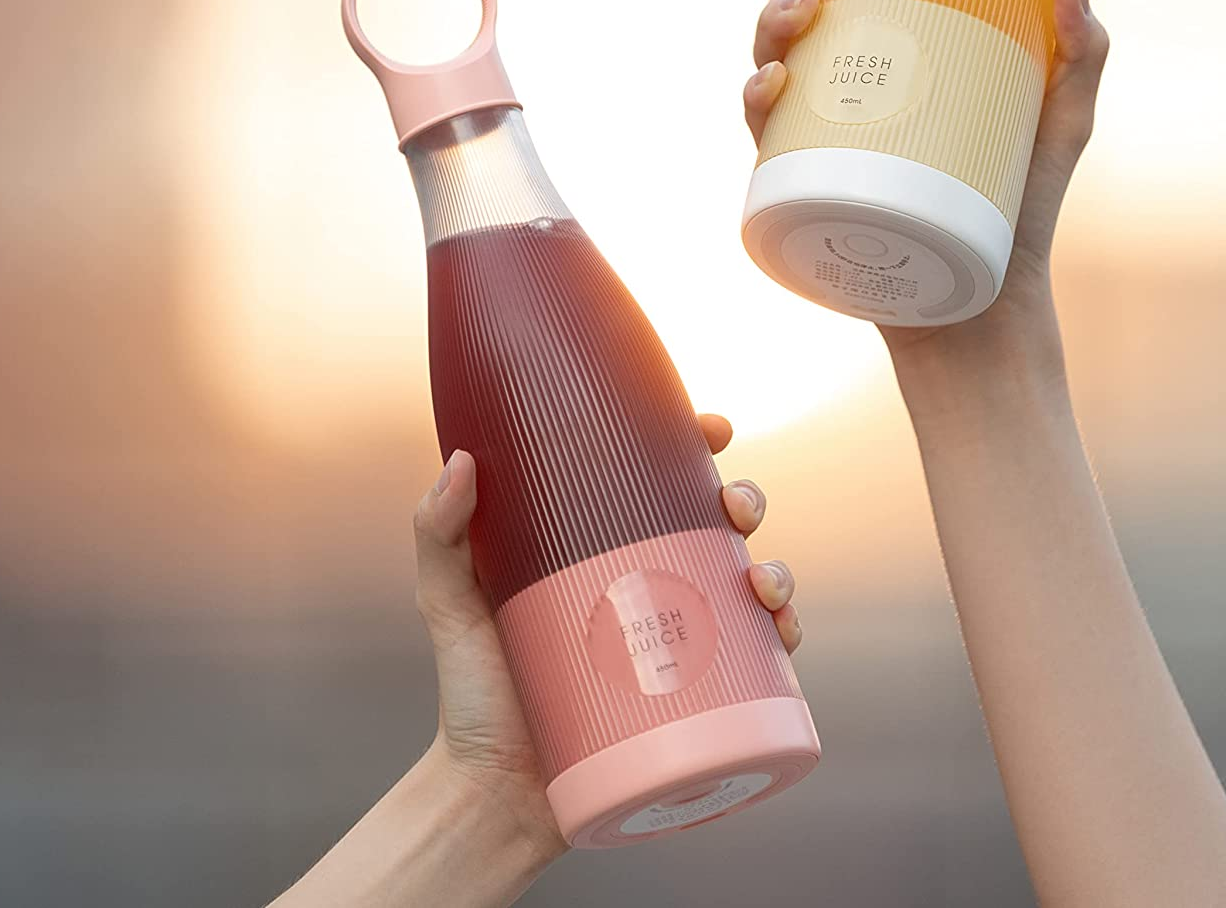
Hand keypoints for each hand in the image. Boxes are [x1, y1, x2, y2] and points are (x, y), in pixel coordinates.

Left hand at [412, 415, 800, 867]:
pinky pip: (761, 665)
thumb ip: (440, 529)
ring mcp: (679, 643)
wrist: (493, 796)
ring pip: (752, 587)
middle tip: (734, 508)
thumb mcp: (450, 599)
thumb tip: (462, 459)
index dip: (698, 445)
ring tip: (760, 583)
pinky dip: (785, 640)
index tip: (714, 428)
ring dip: (778, 571)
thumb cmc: (472, 691)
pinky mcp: (697, 702)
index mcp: (606, 547)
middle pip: (718, 526)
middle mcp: (652, 586)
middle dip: (746, 500)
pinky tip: (781, 633)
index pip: (663, 480)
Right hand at [743, 0, 1109, 357]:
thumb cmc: (1022, 206)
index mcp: (897, 51)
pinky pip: (762, 131)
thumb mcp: (1063, 118)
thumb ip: (1081, 49)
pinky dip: (757, 98)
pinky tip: (774, 82)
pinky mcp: (804, 180)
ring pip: (768, 54)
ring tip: (807, 9)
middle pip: (797, 0)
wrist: (987, 302)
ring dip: (771, 16)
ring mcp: (820, 131)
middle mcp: (849, 83)